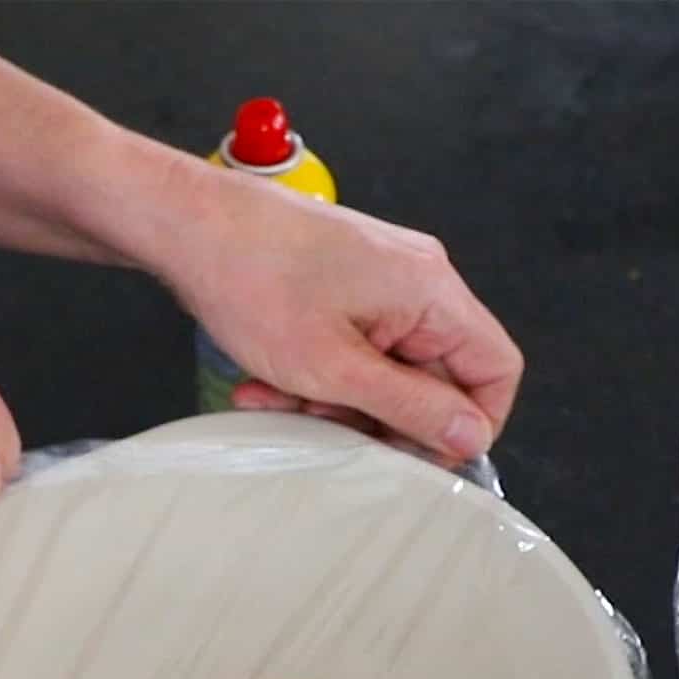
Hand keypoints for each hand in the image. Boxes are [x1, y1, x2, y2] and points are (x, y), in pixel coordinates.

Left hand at [0, 28, 519, 462]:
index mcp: (431, 291)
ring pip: (384, 368)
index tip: (417, 453)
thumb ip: (412, 407)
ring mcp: (377, 278)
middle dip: (379, 413)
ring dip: (335, 399)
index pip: (495, 368)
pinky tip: (265, 382)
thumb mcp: (335, 369)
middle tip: (328, 425)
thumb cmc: (252, 282)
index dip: (467, 424)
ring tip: (280, 397)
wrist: (183, 225)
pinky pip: (350, 347)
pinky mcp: (342, 283)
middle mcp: (416, 278)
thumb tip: (473, 437)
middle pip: (435, 375)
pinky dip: (314, 374)